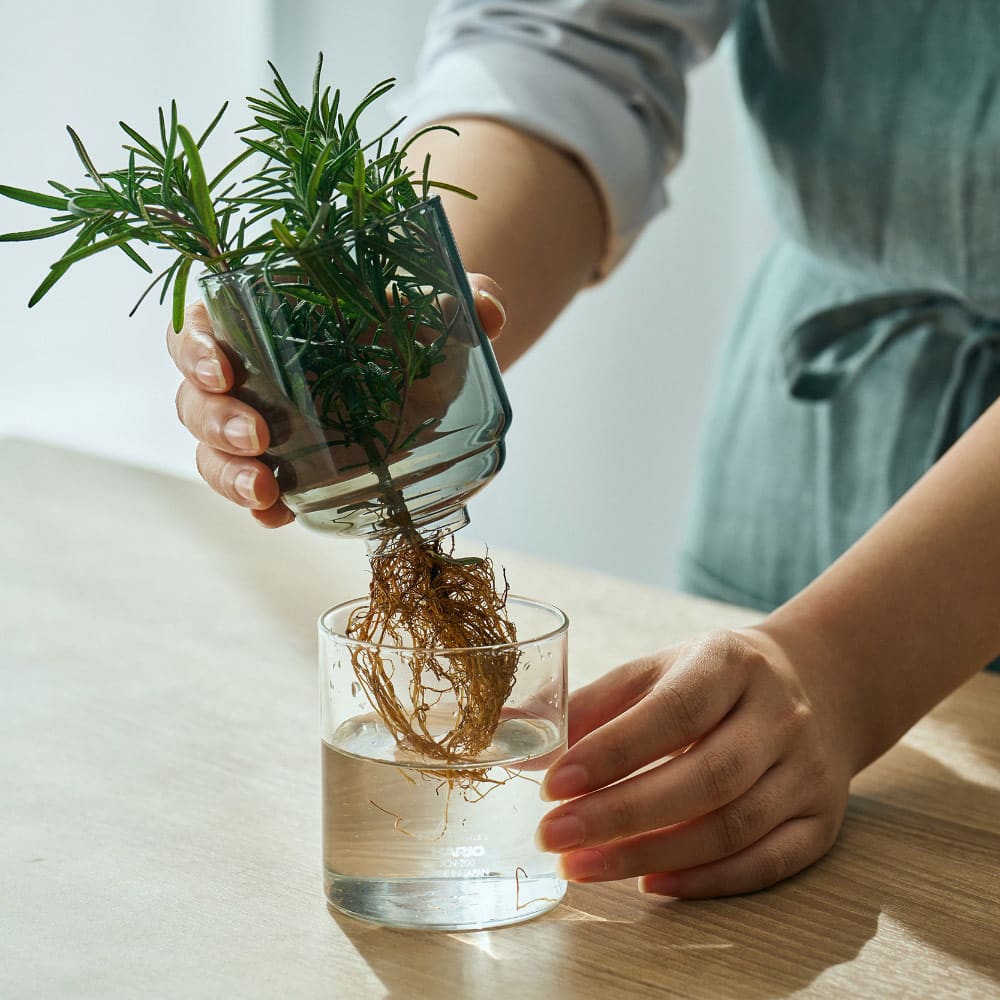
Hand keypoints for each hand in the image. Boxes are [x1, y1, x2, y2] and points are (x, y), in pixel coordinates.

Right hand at [165, 273, 506, 527]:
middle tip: (255, 435)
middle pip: (196, 394)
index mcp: (265, 313)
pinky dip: (259, 508)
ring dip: (228, 473)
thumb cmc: (413, 327)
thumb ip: (461, 300)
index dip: (194, 345)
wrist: (428, 375)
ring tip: (265, 491)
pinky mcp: (286, 466)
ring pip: (213, 448)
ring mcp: (263, 423)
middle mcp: (251, 371)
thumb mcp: (436, 307)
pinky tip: (278, 518)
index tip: (220, 366)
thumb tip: (490, 311)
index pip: (201, 323)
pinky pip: (253, 491)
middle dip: (215, 418)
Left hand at [535, 627, 851, 897]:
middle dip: (620, 814)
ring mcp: (807, 771)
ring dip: (651, 855)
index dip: (611, 752)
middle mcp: (779, 715)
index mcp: (731, 663)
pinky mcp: (823, 820)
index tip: (552, 785)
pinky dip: (706, 881)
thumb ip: (592, 704)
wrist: (814, 686)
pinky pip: (767, 863)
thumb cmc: (712, 680)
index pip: (673, 712)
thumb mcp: (656, 670)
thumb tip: (517, 737)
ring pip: (733, 827)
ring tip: (582, 865)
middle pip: (705, 778)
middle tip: (554, 837)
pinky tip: (650, 884)